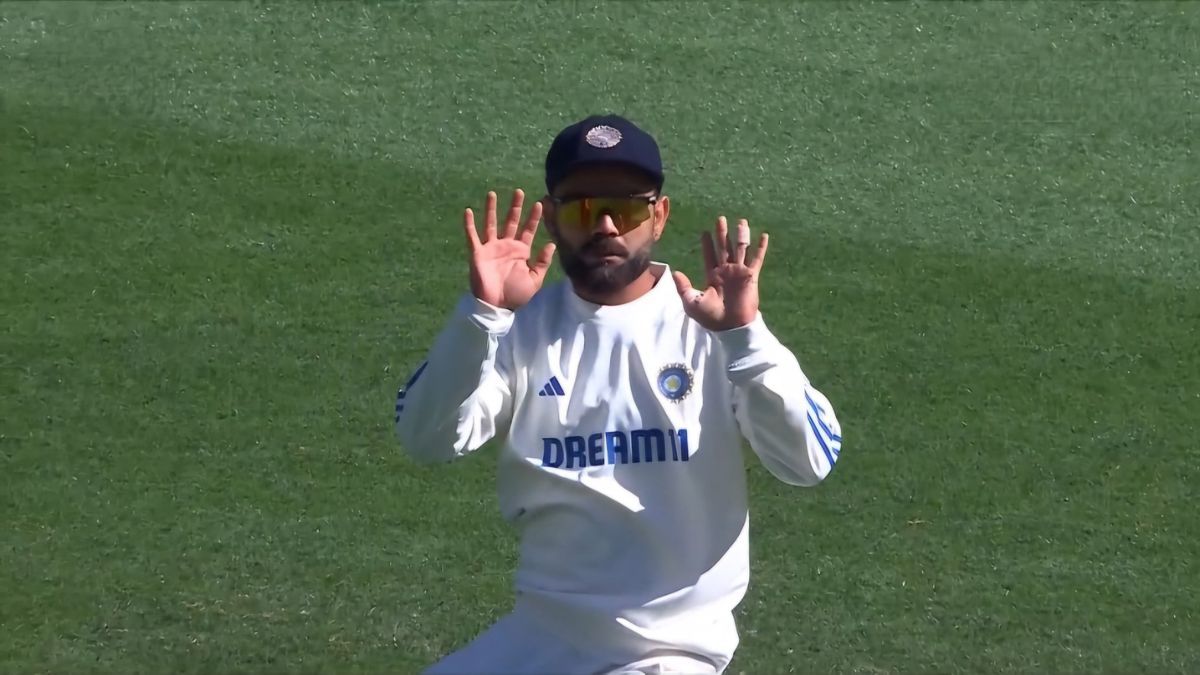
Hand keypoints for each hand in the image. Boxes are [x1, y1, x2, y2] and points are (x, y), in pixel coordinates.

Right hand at [464, 189, 555, 309]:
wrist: (496, 306)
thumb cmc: (515, 294)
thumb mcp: (535, 280)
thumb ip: (542, 262)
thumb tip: (551, 244)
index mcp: (521, 251)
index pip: (528, 230)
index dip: (534, 217)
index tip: (539, 203)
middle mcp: (506, 246)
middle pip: (511, 221)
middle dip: (515, 207)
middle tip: (519, 192)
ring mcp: (491, 248)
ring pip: (491, 224)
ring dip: (492, 209)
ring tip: (492, 193)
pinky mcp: (478, 253)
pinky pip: (472, 236)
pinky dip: (469, 224)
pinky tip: (469, 211)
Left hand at [672, 216, 768, 330]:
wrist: (730, 326)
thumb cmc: (711, 317)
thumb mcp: (691, 302)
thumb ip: (683, 287)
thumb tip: (675, 272)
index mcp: (713, 276)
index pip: (709, 256)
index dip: (707, 244)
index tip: (705, 232)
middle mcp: (726, 271)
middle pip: (724, 247)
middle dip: (722, 233)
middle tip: (720, 219)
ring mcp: (739, 272)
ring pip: (741, 249)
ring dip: (741, 235)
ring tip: (741, 221)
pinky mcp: (751, 276)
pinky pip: (757, 259)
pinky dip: (761, 247)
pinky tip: (764, 235)